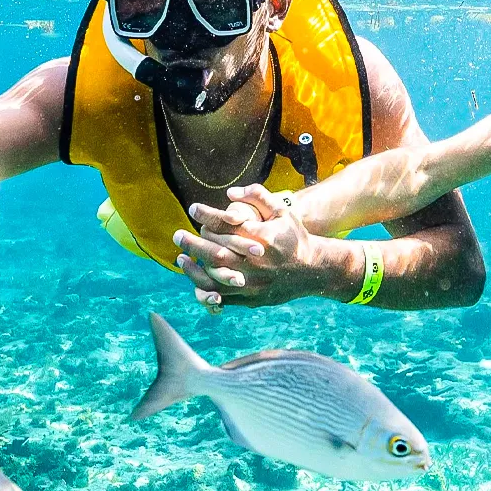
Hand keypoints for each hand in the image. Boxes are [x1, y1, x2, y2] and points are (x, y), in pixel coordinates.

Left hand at [172, 186, 341, 307]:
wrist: (313, 270)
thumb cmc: (295, 237)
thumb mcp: (282, 211)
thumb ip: (258, 197)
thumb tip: (230, 193)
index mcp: (261, 238)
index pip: (226, 224)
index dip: (206, 215)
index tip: (193, 209)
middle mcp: (255, 262)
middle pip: (215, 252)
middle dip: (192, 243)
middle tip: (177, 235)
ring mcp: (253, 282)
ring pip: (215, 278)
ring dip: (193, 269)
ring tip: (181, 258)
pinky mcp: (252, 297)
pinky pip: (223, 297)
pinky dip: (205, 289)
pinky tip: (196, 278)